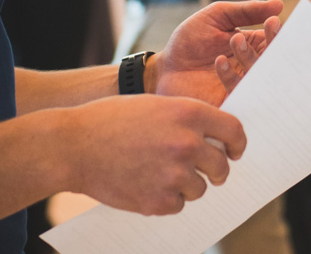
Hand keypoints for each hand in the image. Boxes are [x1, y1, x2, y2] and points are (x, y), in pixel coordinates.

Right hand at [65, 93, 245, 214]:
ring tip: (160, 174)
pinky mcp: (159, 201)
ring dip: (187, 185)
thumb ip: (186, 120)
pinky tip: (146, 185)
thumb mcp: (154, 105)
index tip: (234, 151)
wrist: (73, 145)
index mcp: (188, 113)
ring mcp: (174, 174)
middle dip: (216, 170)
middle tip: (207, 172)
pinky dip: (167, 200)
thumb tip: (214, 139)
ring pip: (200, 189)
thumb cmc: (111, 120)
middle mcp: (187, 143)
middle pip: (221, 166)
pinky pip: (178, 205)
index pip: (234, 131)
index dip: (237, 144)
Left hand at [153, 0, 284, 104]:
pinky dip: (232, 77)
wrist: (163, 69)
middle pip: (273, 62)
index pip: (275, 42)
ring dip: (250, 57)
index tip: (272, 21)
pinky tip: (219, 61)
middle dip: (272, 46)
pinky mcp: (228, 103)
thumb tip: (279, 4)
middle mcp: (252, 69)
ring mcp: (241, 87)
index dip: (278, 33)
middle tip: (261, 31)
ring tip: (234, 39)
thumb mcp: (217, 17)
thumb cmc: (190, 40)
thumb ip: (246, 11)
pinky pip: (239, 94)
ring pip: (260, 78)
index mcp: (254, 47)